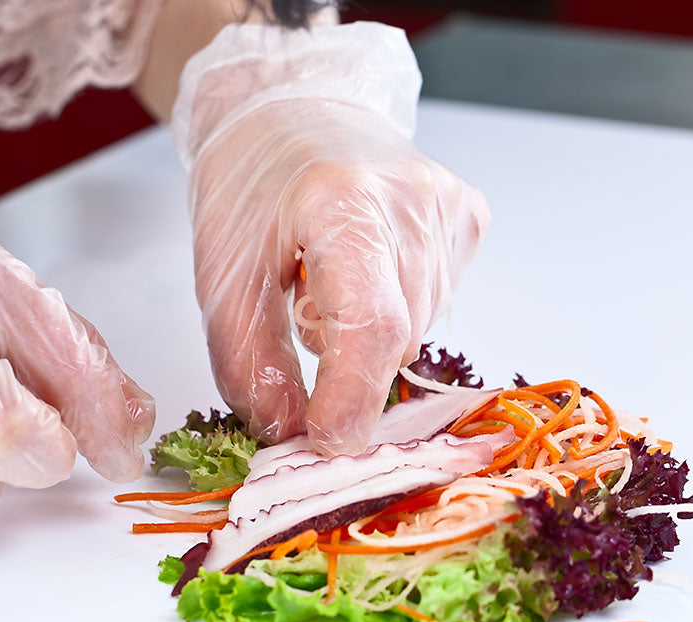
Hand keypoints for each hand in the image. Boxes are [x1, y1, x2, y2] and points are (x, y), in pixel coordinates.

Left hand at [191, 99, 488, 454]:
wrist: (292, 109)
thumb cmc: (251, 185)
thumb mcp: (222, 275)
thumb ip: (251, 362)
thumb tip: (291, 435)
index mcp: (342, 202)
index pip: (370, 326)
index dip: (351, 398)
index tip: (325, 441)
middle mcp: (413, 201)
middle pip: (394, 338)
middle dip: (345, 362)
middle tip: (299, 316)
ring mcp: (450, 208)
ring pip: (418, 330)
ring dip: (368, 334)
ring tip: (328, 279)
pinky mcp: (469, 218)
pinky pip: (436, 304)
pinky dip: (394, 308)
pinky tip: (364, 270)